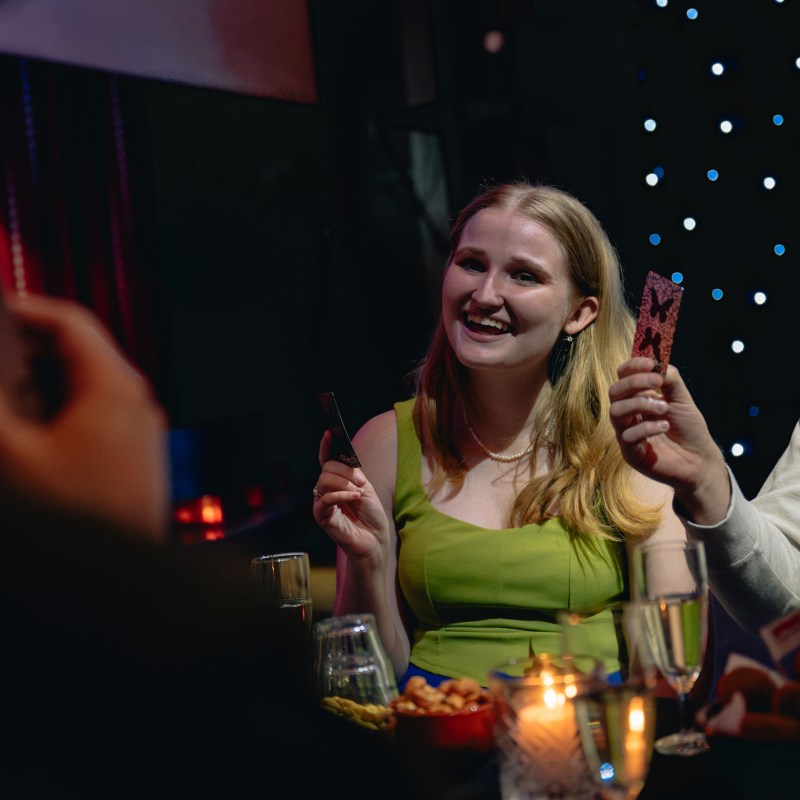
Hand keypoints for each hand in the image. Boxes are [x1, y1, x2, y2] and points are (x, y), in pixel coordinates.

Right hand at [0, 294, 168, 538]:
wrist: (122, 583)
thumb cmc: (82, 525)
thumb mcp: (12, 456)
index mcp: (116, 388)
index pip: (69, 322)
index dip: (21, 310)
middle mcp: (136, 405)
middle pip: (74, 355)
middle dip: (22, 357)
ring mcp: (139, 434)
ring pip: (80, 390)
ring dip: (36, 391)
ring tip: (8, 413)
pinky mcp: (132, 460)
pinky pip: (90, 420)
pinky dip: (55, 418)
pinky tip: (28, 443)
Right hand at [312, 430, 390, 559]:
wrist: (375, 540)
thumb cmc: (371, 516)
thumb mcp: (365, 488)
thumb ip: (353, 474)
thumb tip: (345, 461)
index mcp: (337, 482)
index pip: (326, 460)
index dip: (326, 446)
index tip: (329, 432)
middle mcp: (326, 490)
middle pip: (327, 468)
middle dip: (346, 472)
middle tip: (362, 483)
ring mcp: (322, 503)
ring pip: (324, 480)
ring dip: (344, 484)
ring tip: (358, 493)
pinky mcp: (321, 517)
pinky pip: (324, 499)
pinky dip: (340, 495)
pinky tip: (353, 497)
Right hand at [608, 357, 729, 522]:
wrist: (700, 460)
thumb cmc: (689, 429)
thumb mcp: (682, 399)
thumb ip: (670, 380)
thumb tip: (658, 364)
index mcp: (638, 398)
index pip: (623, 377)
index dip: (632, 367)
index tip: (650, 364)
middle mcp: (629, 414)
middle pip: (614, 392)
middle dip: (635, 383)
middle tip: (658, 382)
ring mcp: (626, 433)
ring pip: (615, 411)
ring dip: (640, 404)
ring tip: (664, 408)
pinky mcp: (630, 452)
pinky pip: (627, 435)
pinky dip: (647, 427)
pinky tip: (664, 427)